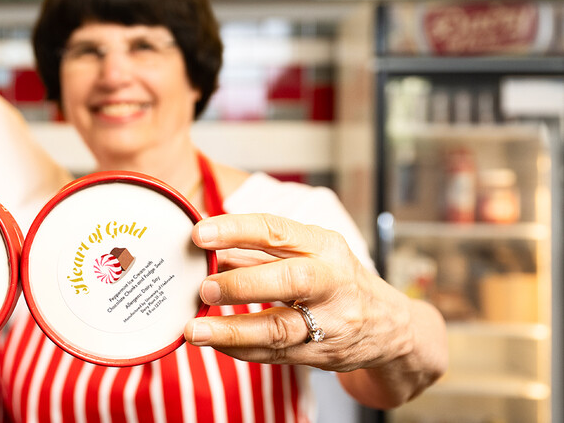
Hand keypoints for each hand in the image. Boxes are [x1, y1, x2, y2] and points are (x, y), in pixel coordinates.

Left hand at [183, 212, 421, 372]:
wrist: (390, 327)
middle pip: (290, 280)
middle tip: (204, 287)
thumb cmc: (336, 279)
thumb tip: (207, 248)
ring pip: (279, 328)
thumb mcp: (308, 252)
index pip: (277, 230)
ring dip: (232, 330)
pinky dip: (240, 348)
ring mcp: (330, 322)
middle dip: (242, 284)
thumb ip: (259, 250)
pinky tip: (214, 342)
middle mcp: (332, 282)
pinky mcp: (322, 354)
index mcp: (324, 246)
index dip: (236, 230)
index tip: (200, 234)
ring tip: (195, 330)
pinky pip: (275, 354)